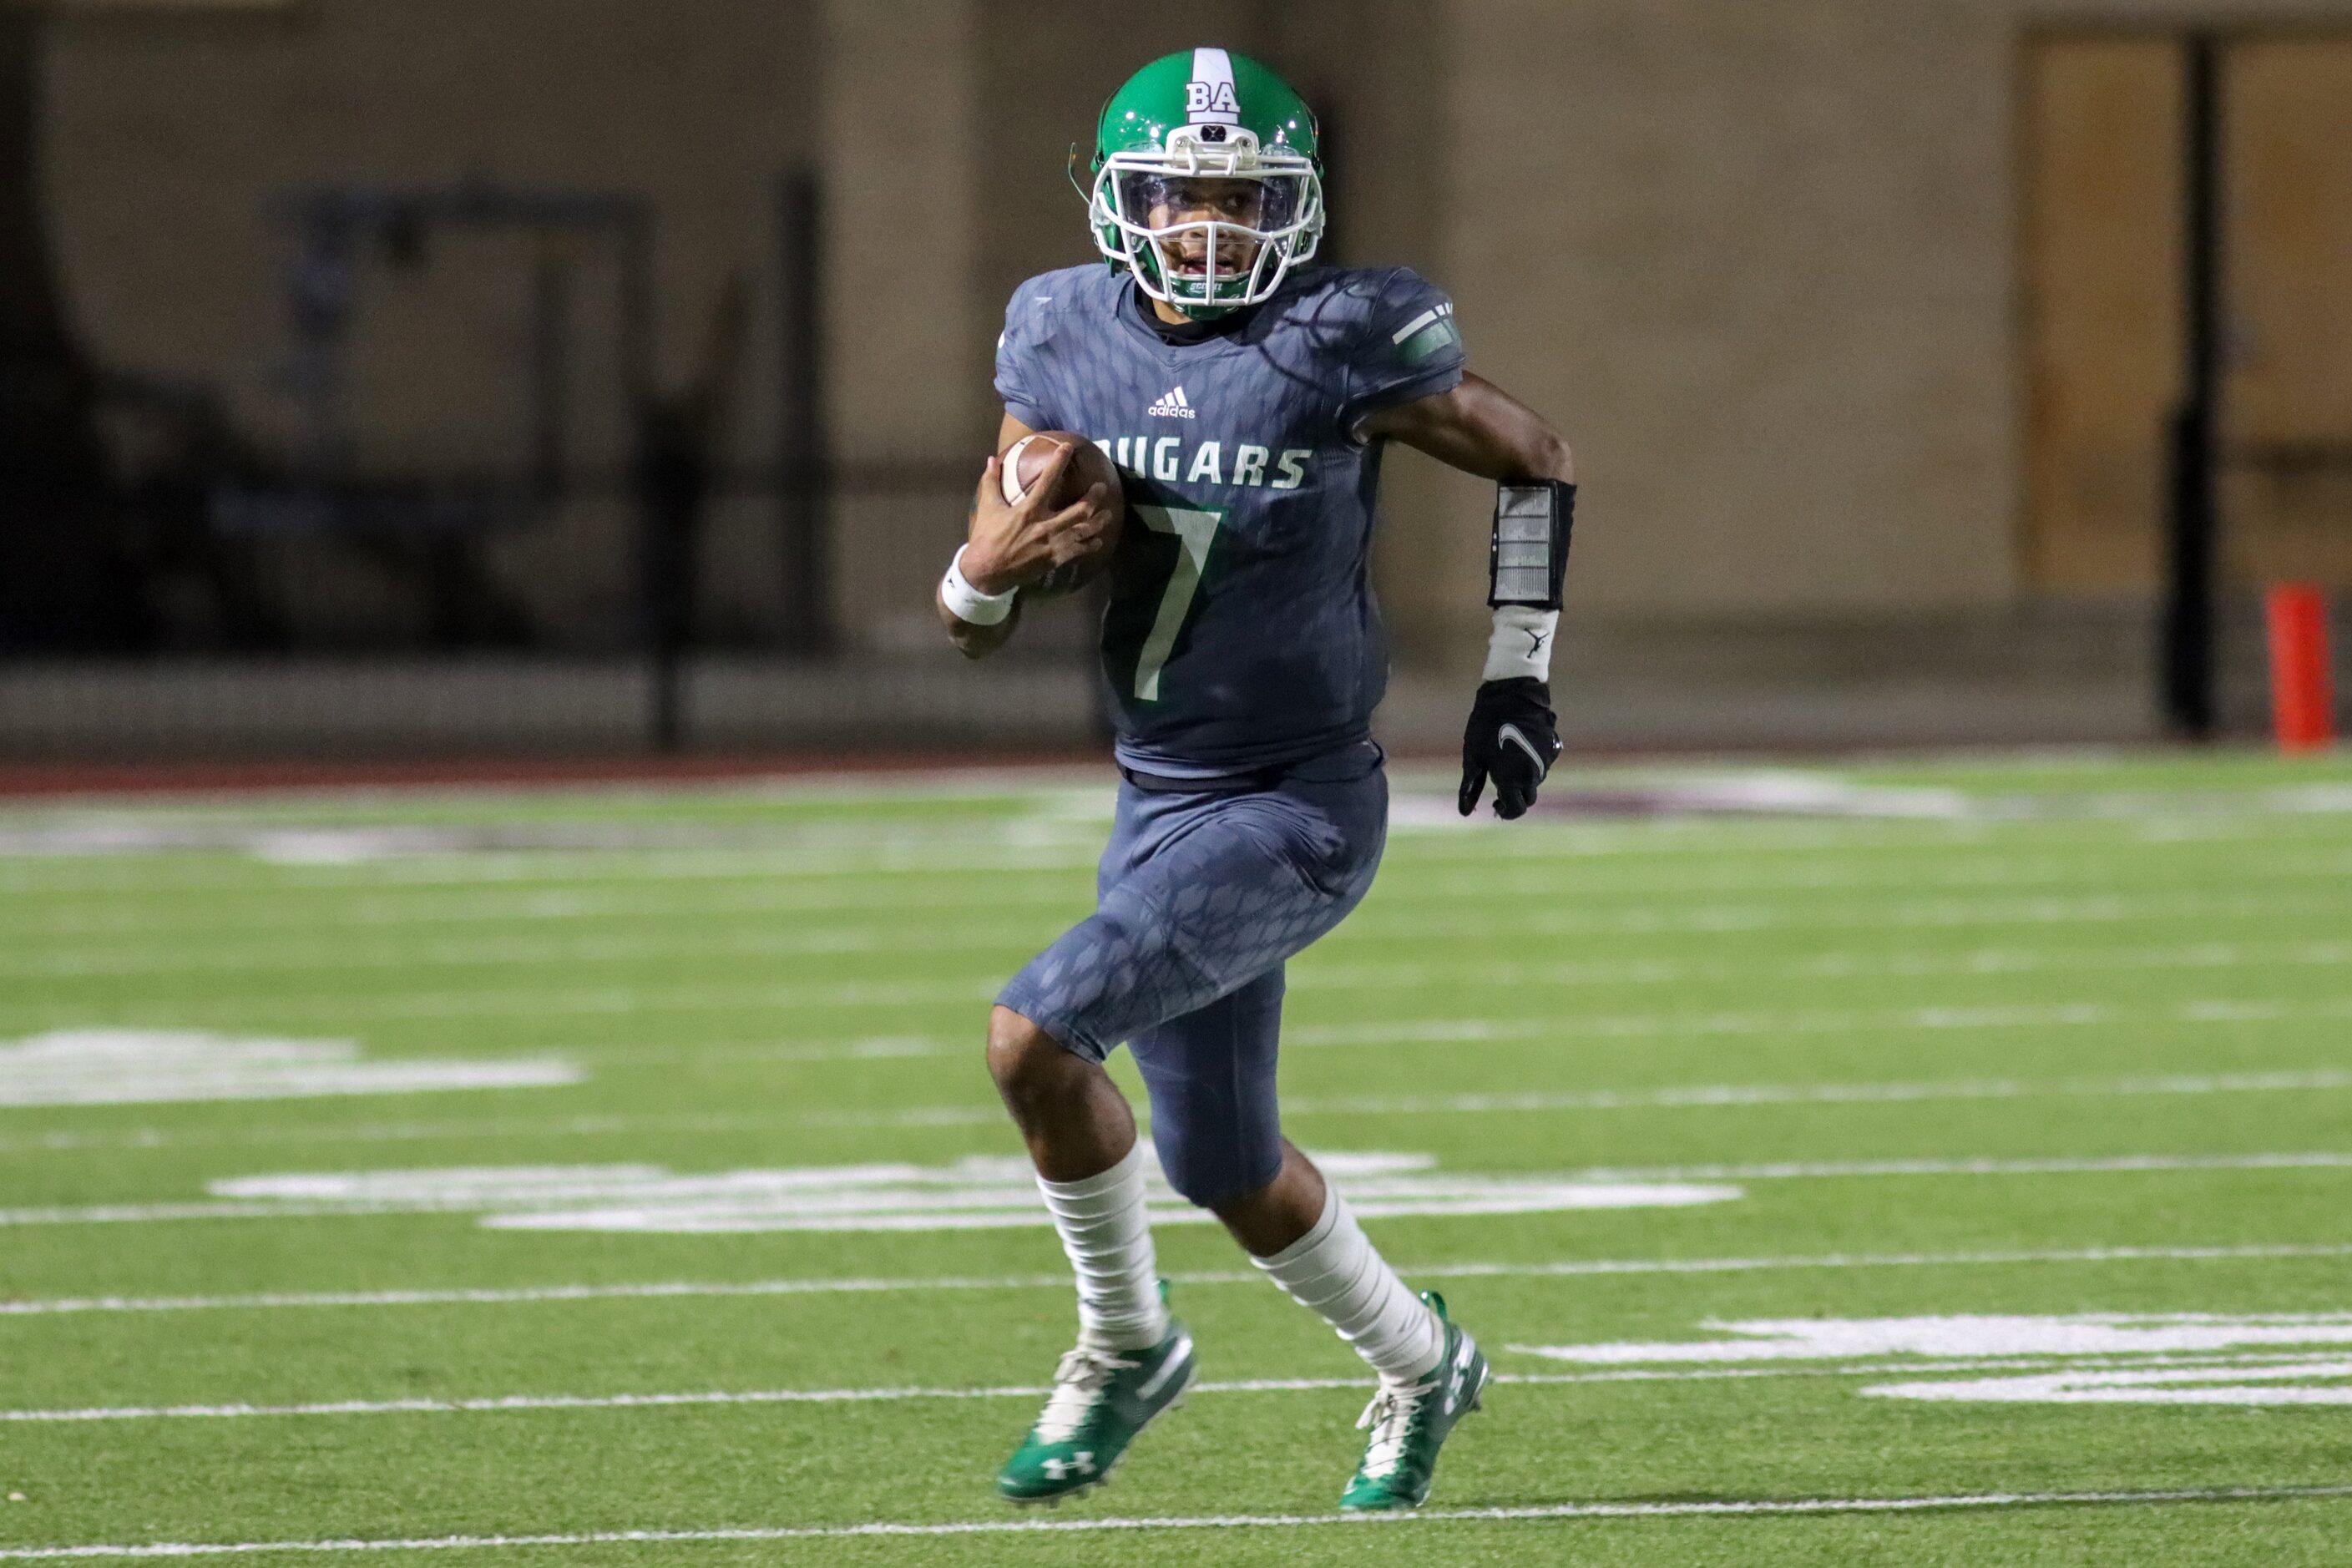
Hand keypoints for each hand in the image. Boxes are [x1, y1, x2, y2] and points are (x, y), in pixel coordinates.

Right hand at [961, 445, 1114, 594]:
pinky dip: (1090, 546)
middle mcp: (1045, 525)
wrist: (987, 571)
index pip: (1047, 480)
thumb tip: (991, 458)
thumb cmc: (986, 537)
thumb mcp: (987, 507)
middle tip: (1102, 487)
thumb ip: (991, 481)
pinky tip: (1098, 541)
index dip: (1059, 462)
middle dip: (1093, 497)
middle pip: (1079, 509)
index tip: (1068, 448)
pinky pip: (1078, 551)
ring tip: (1109, 514)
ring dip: (1099, 522)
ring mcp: (1053, 544)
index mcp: (1029, 510)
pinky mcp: (1055, 559)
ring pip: (1084, 531)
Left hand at [1458, 677, 1562, 819]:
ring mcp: (1545, 759)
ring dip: (1523, 781)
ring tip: (1505, 764)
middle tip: (1499, 788)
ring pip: (1536, 781)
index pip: (1516, 809)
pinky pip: (1542, 764)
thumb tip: (1464, 811)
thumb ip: (1470, 786)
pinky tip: (1517, 749)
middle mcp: (1534, 773)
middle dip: (1516, 798)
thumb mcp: (1473, 755)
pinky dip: (1531, 764)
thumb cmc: (1486, 723)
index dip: (1505, 811)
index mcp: (1513, 779)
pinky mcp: (1552, 745)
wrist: (1512, 691)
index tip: (1494, 804)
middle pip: (1529, 798)